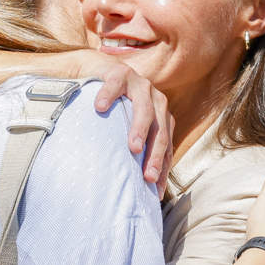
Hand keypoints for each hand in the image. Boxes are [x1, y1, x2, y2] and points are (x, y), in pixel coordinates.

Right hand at [76, 51, 173, 195]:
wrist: (99, 72)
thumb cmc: (113, 107)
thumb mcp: (126, 128)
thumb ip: (134, 148)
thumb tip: (133, 185)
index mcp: (162, 116)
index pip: (166, 146)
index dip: (162, 168)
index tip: (155, 191)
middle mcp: (156, 99)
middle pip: (160, 129)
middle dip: (155, 154)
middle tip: (147, 176)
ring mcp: (139, 84)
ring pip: (144, 108)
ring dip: (139, 128)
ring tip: (133, 147)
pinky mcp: (119, 72)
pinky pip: (115, 84)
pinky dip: (108, 95)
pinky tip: (100, 108)